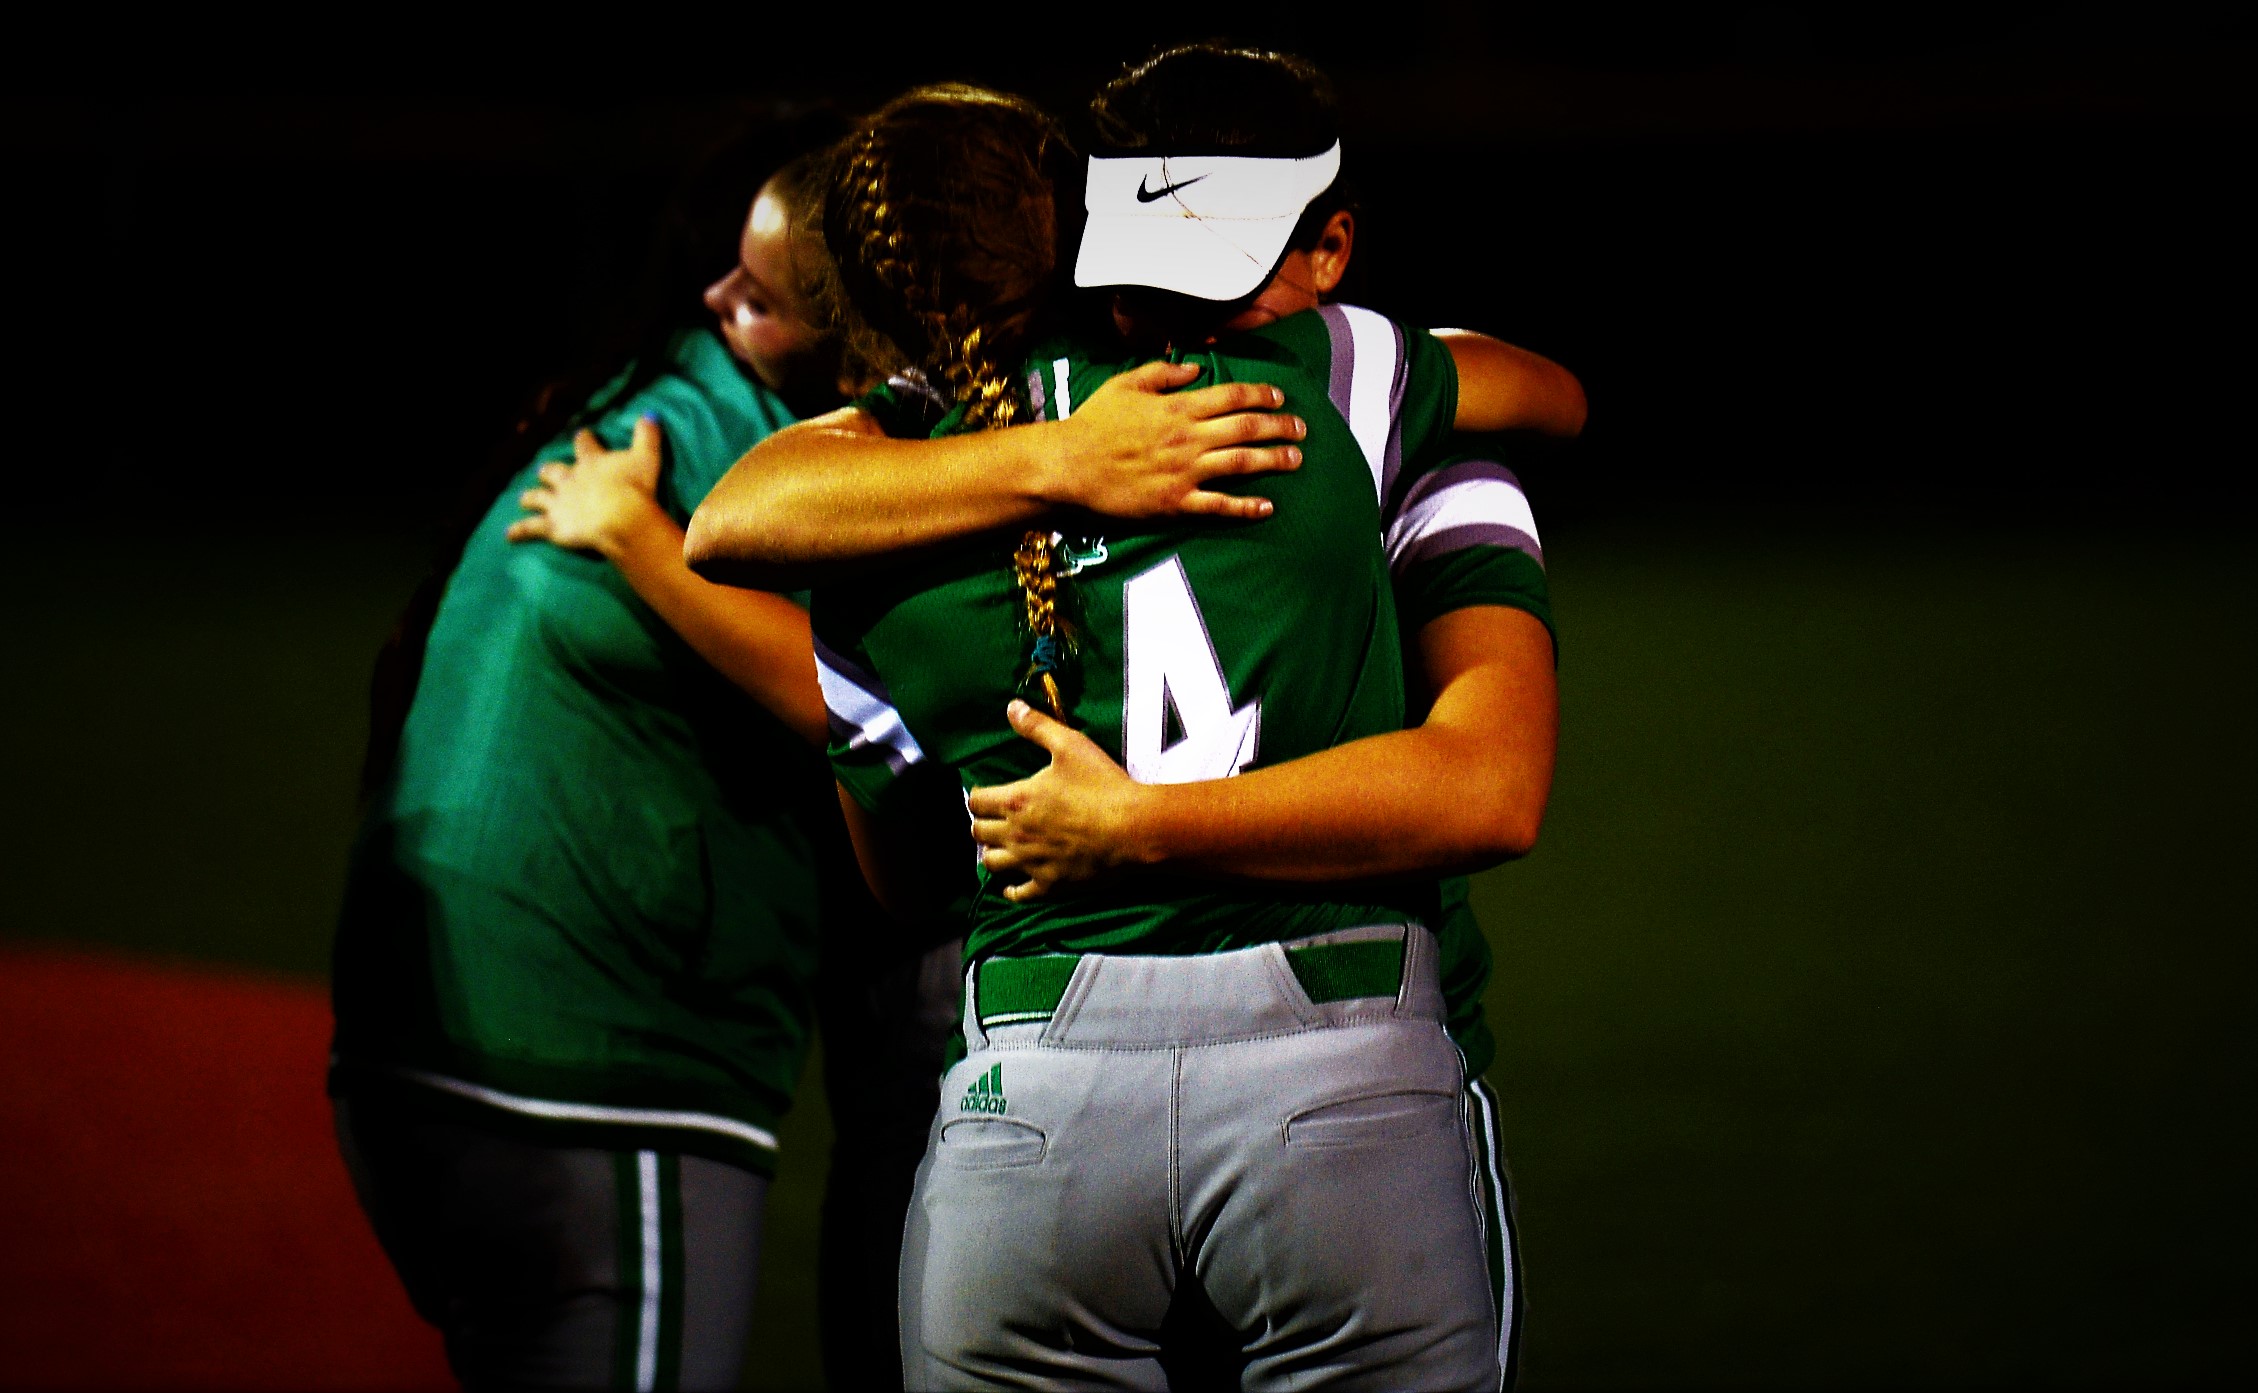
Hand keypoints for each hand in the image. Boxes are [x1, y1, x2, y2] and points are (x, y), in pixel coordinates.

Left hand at [506, 416, 667, 556]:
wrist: (620, 516)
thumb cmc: (635, 487)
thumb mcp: (647, 457)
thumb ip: (646, 435)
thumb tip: (650, 415)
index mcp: (591, 462)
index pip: (584, 445)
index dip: (583, 440)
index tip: (582, 435)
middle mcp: (569, 479)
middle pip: (553, 471)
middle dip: (549, 471)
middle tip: (545, 471)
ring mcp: (558, 502)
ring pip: (538, 497)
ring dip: (531, 497)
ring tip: (524, 498)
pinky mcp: (553, 524)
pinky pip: (531, 528)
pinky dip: (519, 531)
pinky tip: (509, 535)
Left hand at [967, 700, 1154, 901]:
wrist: (1133, 828)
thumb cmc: (1102, 785)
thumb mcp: (1070, 745)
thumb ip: (1037, 727)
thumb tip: (1011, 708)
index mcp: (1016, 800)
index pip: (975, 801)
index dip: (977, 797)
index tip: (985, 795)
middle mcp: (1016, 834)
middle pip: (979, 833)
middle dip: (982, 824)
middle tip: (993, 819)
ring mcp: (1031, 863)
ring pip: (991, 863)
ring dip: (991, 854)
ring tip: (1000, 847)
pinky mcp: (1050, 885)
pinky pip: (1019, 894)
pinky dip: (1011, 890)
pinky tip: (1012, 886)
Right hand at [1053, 361, 1304, 520]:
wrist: (1069, 465)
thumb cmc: (1093, 422)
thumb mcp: (1125, 383)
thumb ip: (1164, 373)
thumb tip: (1196, 369)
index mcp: (1178, 407)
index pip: (1232, 396)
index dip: (1261, 396)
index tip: (1279, 399)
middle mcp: (1189, 438)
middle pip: (1246, 428)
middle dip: (1279, 427)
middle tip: (1302, 430)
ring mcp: (1185, 472)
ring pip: (1241, 463)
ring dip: (1273, 460)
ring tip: (1296, 459)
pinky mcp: (1176, 502)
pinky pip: (1219, 505)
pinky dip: (1246, 506)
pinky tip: (1267, 506)